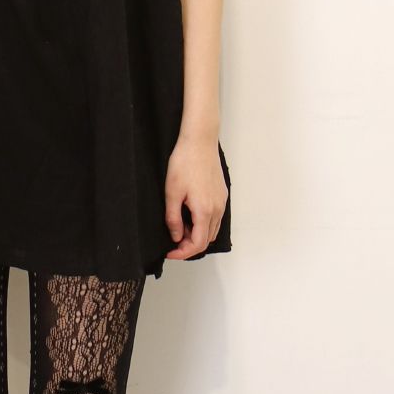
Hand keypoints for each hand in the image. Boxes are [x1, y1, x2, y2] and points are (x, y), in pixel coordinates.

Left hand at [164, 133, 227, 260]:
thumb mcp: (172, 193)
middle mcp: (217, 210)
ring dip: (197, 234)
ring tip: (181, 225)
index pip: (197, 244)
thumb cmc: (185, 162)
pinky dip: (203, 223)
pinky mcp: (222, 195)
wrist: (200, 140)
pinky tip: (191, 214)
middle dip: (189, 245)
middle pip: (206, 240)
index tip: (171, 252)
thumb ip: (173, 219)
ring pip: (211, 230)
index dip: (183, 253)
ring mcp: (222, 202)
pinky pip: (215, 218)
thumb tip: (176, 236)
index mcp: (205, 211)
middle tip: (174, 238)